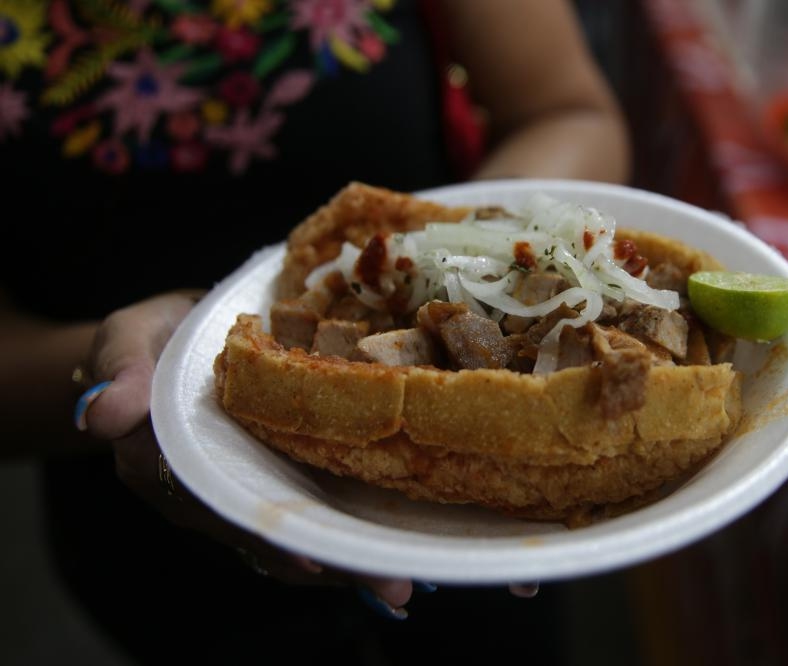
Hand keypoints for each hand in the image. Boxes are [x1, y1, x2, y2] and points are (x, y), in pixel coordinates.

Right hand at [78, 292, 413, 610]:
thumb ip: (120, 371)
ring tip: (401, 582)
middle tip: (389, 584)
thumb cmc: (148, 338)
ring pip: (294, 533)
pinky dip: (346, 529)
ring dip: (345, 558)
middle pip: (267, 536)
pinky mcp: (275, 474)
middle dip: (327, 562)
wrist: (173, 334)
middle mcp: (210, 491)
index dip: (263, 534)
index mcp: (166, 468)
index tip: (308, 557)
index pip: (218, 510)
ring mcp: (246, 487)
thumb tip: (101, 415)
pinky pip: (309, 509)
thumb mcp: (126, 339)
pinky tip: (390, 546)